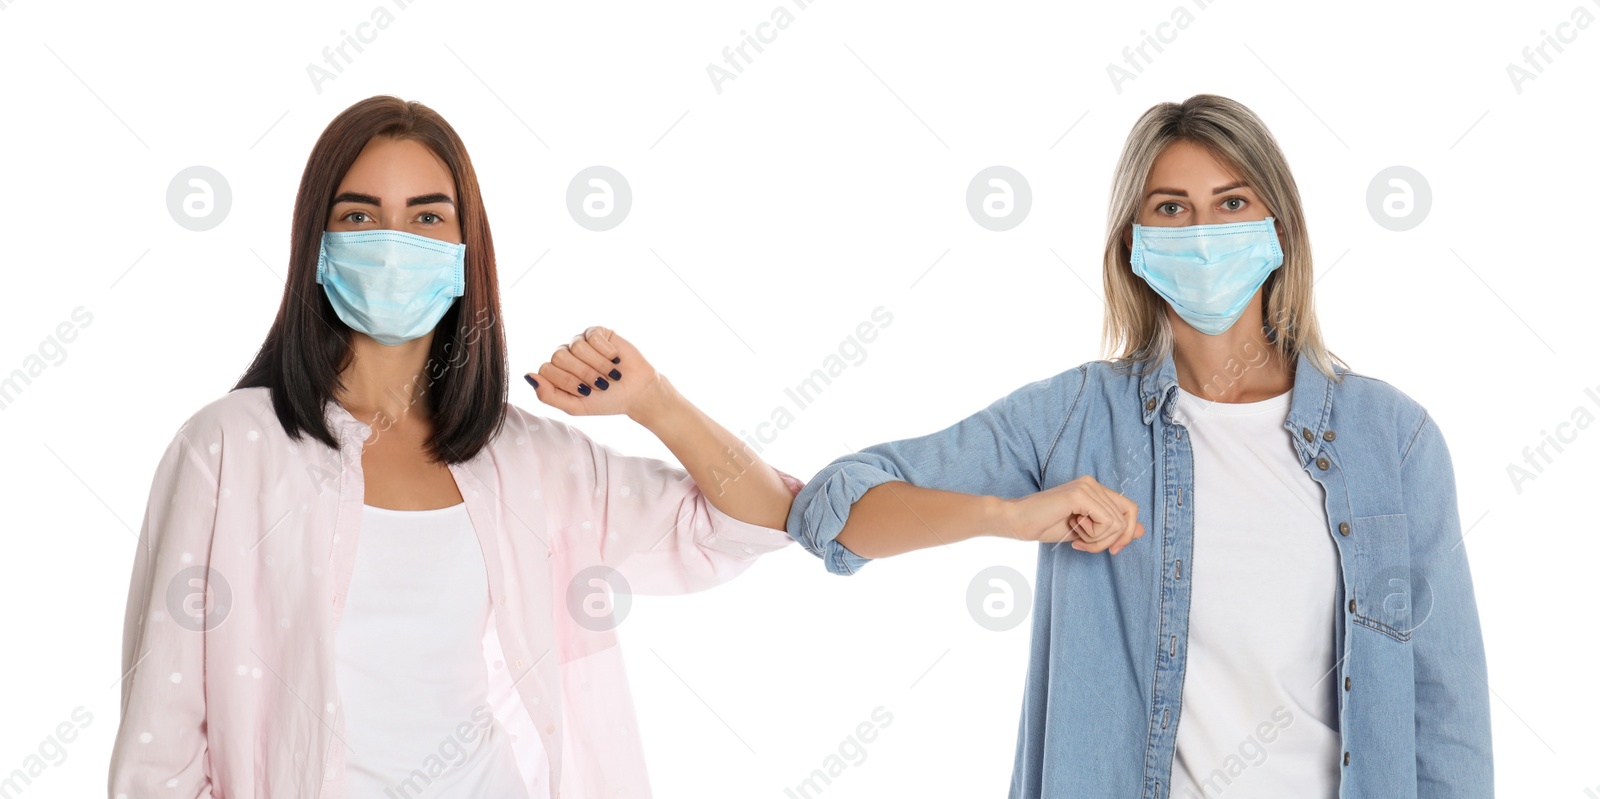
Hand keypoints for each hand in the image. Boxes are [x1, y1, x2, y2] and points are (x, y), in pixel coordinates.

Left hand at [526, 326, 666, 418]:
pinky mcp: (597, 332)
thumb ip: (548, 396)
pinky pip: (593, 337)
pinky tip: (616, 359)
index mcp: (556, 372)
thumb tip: (528, 376)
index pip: (546, 369)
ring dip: (597, 365)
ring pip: (577, 346)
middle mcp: (565, 354)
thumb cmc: (605, 401)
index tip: (586, 392)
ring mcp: (580, 342)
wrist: (636, 393)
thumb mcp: (575, 406)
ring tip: (611, 374)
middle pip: (559, 356)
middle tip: (601, 384)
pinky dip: (606, 352)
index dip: (568, 382)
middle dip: (583, 374)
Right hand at [1002, 475, 1143, 554]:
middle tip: (1087, 546)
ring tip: (1077, 539)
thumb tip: (1143, 531)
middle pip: (1127, 518)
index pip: (1130, 509)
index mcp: (1095, 489)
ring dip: (1098, 541)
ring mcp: (1087, 486)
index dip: (1128, 533)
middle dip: (1112, 541)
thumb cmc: (1044, 525)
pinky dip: (1094, 536)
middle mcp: (1093, 483)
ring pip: (1117, 523)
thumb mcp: (1086, 532)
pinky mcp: (1079, 495)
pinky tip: (1075, 533)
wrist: (1016, 521)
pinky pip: (1105, 523)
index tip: (1113, 549)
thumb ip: (1113, 530)